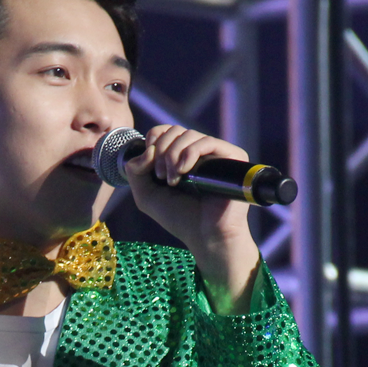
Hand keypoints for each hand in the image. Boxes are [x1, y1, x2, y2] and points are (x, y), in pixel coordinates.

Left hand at [124, 124, 260, 313]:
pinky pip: (207, 141)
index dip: (153, 140)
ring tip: (172, 180)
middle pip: (174, 130)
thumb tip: (144, 150)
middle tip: (161, 176)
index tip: (149, 165)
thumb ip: (135, 171)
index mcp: (181, 156)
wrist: (206, 236)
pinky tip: (183, 171)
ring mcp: (216, 153)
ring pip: (188, 134)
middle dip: (160, 151)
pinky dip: (189, 154)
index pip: (165, 130)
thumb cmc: (180, 219)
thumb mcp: (147, 196)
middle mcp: (200, 152)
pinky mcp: (232, 157)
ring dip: (172, 155)